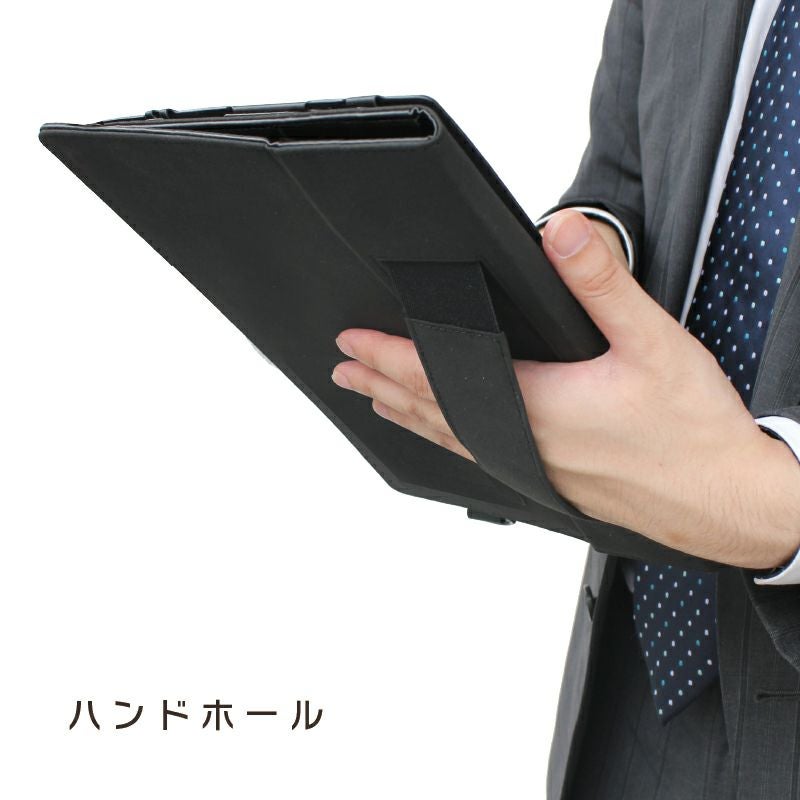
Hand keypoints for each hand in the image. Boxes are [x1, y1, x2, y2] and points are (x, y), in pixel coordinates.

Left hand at [331, 210, 799, 568]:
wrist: (725, 502)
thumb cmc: (693, 433)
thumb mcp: (653, 341)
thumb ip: (601, 283)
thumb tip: (563, 233)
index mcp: (538, 406)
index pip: (440, 375)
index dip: (390, 355)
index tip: (353, 341)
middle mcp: (524, 443)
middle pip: (430, 411)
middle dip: (382, 385)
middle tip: (345, 371)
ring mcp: (532, 468)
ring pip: (450, 438)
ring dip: (406, 415)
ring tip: (374, 403)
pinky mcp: (548, 480)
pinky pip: (477, 456)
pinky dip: (444, 438)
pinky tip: (443, 436)